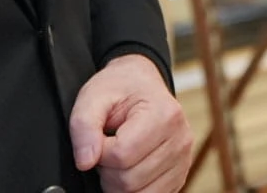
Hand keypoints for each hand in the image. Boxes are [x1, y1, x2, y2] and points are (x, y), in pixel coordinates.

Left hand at [69, 54, 192, 192]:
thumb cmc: (120, 88)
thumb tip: (85, 161)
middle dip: (107, 169)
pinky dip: (133, 189)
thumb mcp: (94, 96)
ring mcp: (183, 162)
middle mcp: (180, 140)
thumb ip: (83, 126)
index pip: (121, 155)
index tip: (99, 136)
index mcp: (164, 114)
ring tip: (118, 156)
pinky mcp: (179, 177)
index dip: (99, 151)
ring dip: (118, 182)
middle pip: (129, 180)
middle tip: (107, 146)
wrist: (141, 84)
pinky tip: (130, 166)